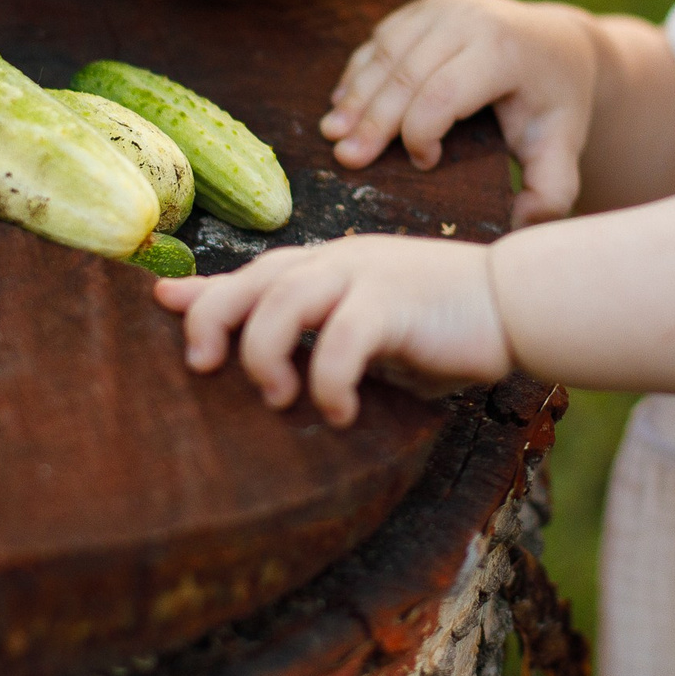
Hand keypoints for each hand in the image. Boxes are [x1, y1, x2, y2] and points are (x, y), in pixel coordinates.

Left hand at [153, 236, 511, 426]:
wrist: (515, 303)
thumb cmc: (443, 325)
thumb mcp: (371, 329)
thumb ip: (324, 338)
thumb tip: (278, 372)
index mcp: (331, 266)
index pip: (254, 272)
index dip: (203, 290)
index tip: (159, 301)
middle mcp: (339, 262)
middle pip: (254, 278)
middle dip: (215, 318)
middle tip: (203, 365)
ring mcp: (366, 276)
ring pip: (284, 300)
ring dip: (266, 352)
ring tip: (280, 397)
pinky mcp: (395, 302)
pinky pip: (342, 339)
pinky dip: (328, 380)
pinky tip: (338, 413)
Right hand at [320, 0, 600, 226]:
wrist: (557, 44)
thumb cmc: (554, 104)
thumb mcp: (563, 147)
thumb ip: (552, 191)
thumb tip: (519, 225)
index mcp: (503, 50)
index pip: (443, 92)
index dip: (421, 132)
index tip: (425, 164)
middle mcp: (469, 18)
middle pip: (405, 73)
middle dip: (372, 121)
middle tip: (347, 160)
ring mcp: (442, 7)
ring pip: (386, 54)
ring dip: (355, 97)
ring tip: (334, 134)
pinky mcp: (422, 8)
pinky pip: (380, 39)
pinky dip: (358, 73)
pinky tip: (342, 105)